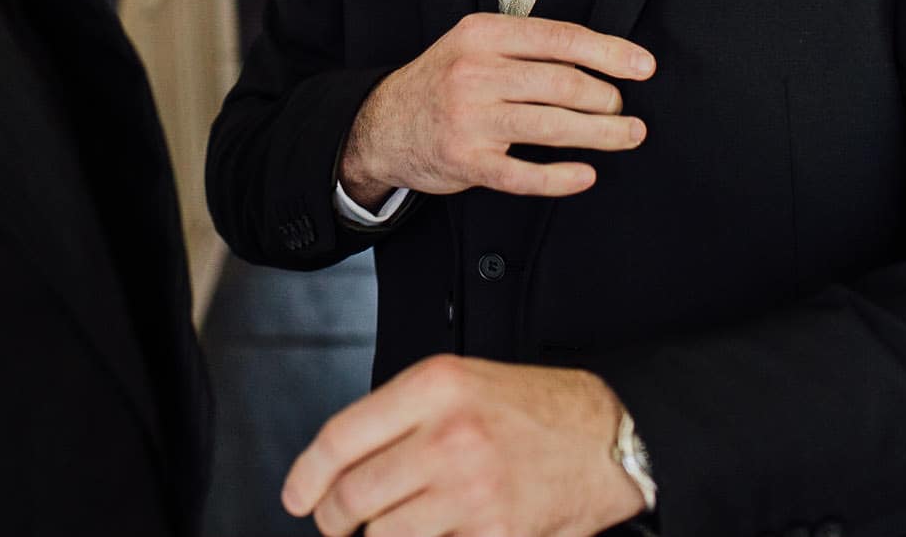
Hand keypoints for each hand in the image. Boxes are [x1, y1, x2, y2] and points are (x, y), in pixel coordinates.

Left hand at [283, 355, 646, 536]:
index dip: (306, 475)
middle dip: (333, 520)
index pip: (341, 437)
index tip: (298, 496)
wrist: (607, 437)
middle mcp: (450, 436)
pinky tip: (432, 536)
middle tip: (335, 523)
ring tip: (382, 533)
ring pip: (383, 536)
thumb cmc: (535, 409)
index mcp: (435, 387)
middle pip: (354, 496)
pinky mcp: (496, 534)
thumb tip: (342, 462)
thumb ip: (402, 414)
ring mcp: (473, 490)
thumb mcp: (462, 383)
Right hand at [338, 14, 653, 208]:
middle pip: (562, 83)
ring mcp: (470, 119)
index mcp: (483, 35)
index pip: (559, 38)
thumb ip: (524, 46)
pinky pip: (523, 174)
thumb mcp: (473, 45)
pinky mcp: (466, 161)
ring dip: (600, 134)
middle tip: (624, 110)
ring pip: (551, 126)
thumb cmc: (441, 82)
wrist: (382, 125)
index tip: (643, 67)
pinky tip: (585, 175)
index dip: (609, 53)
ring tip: (627, 136)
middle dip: (607, 98)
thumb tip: (598, 56)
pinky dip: (560, 177)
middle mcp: (475, 73)